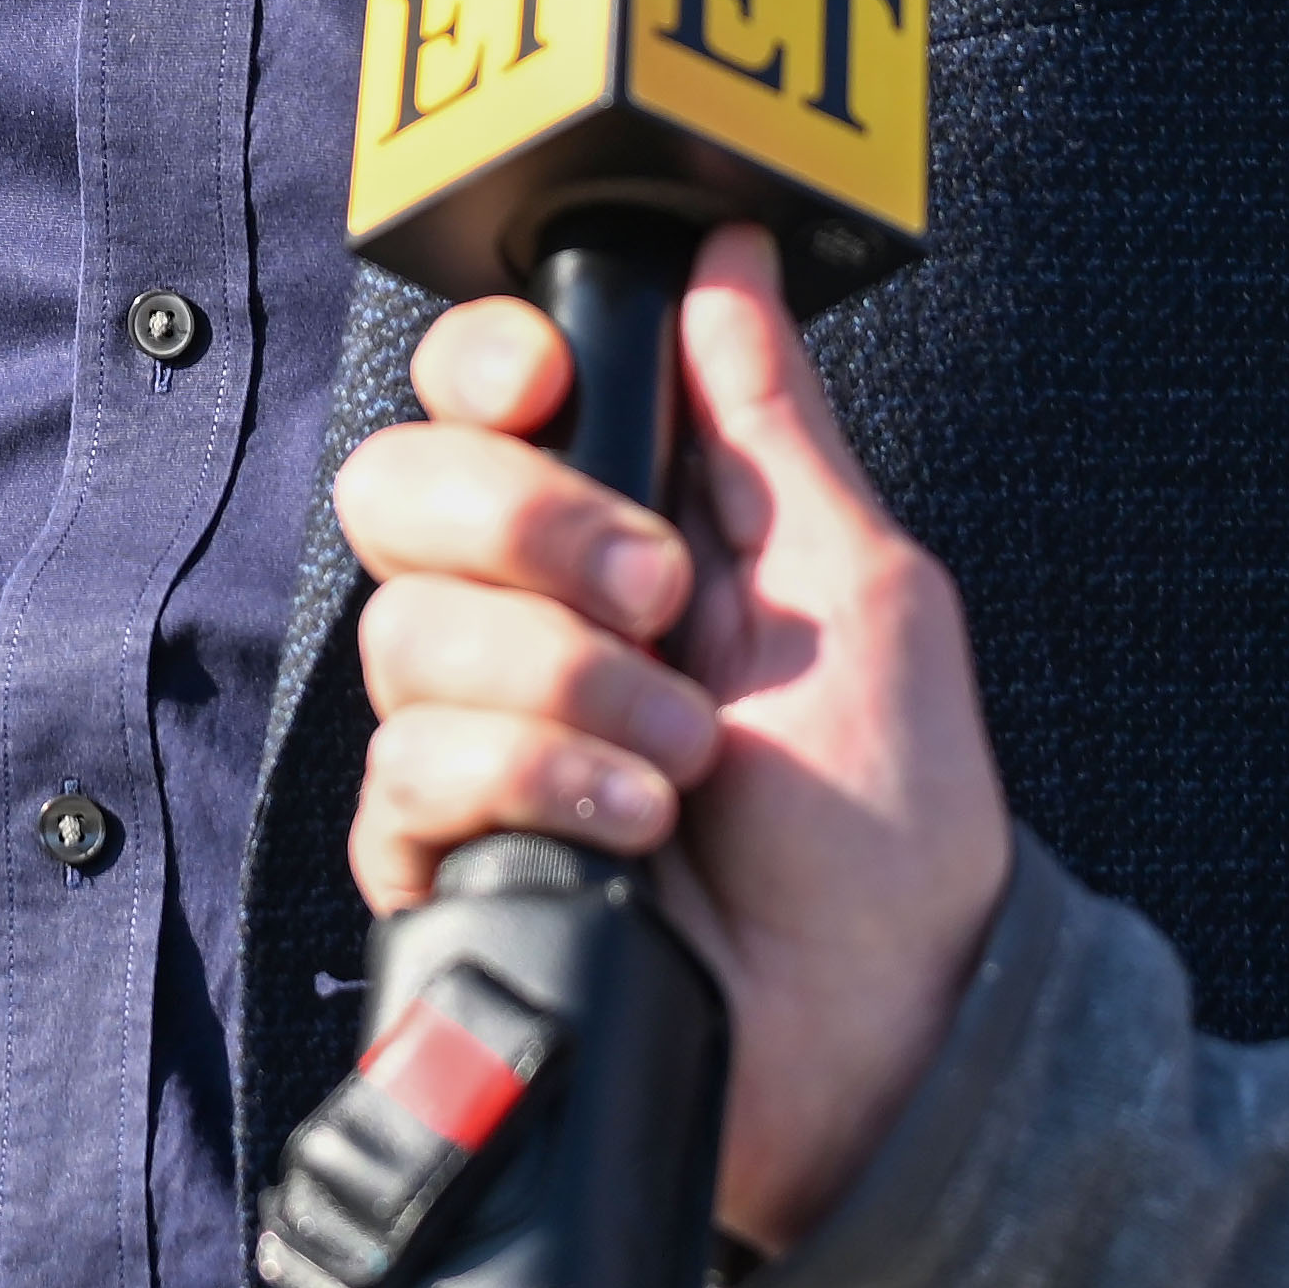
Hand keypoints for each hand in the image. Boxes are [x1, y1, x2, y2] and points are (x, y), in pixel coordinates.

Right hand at [334, 224, 1012, 1251]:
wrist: (878, 1036)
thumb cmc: (892, 828)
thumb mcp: (864, 593)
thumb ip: (774, 421)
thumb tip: (730, 251)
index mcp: (615, 528)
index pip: (473, 392)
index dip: (486, 367)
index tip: (560, 389)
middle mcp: (522, 615)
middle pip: (396, 485)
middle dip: (527, 526)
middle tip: (658, 600)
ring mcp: (470, 734)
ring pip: (407, 630)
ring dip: (569, 685)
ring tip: (683, 764)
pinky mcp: (436, 852)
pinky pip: (408, 767)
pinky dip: (535, 782)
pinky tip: (631, 831)